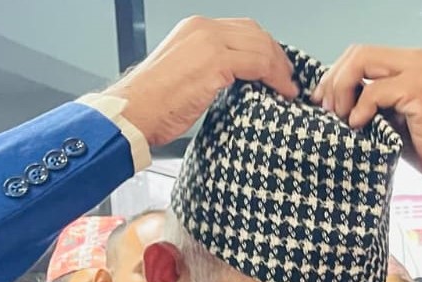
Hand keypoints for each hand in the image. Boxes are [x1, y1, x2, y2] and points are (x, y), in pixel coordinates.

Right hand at [104, 16, 297, 146]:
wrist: (133, 112)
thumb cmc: (153, 102)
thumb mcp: (184, 71)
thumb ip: (210, 66)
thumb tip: (236, 78)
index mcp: (194, 28)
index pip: (242, 29)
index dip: (265, 48)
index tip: (276, 67)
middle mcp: (203, 29)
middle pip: (256, 33)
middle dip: (277, 56)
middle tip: (287, 78)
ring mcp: (210, 43)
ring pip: (262, 47)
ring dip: (280, 69)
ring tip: (287, 89)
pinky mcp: (216, 62)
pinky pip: (260, 64)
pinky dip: (276, 78)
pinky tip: (280, 92)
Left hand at [312, 46, 421, 219]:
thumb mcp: (387, 114)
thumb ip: (365, 97)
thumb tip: (328, 93)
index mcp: (407, 62)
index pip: (359, 53)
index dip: (334, 74)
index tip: (322, 101)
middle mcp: (415, 59)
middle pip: (356, 53)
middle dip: (334, 81)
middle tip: (329, 111)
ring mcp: (418, 71)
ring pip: (360, 64)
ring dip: (343, 92)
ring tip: (343, 118)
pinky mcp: (418, 89)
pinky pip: (373, 91)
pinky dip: (360, 109)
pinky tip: (360, 125)